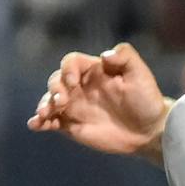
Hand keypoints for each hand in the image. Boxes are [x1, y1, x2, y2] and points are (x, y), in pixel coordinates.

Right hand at [27, 42, 171, 160]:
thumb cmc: (146, 98)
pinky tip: (36, 125)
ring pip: (49, 100)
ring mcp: (74, 106)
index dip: (67, 69)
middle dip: (54, 89)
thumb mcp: (140, 73)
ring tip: (44, 114)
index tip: (73, 82)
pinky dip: (40, 122)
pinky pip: (50, 121)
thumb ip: (125, 56)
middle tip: (61, 102)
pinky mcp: (71, 126)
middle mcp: (79, 86)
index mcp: (93, 71)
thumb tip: (104, 55)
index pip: (70, 62)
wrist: (148, 131)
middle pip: (56, 80)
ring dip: (43, 105)